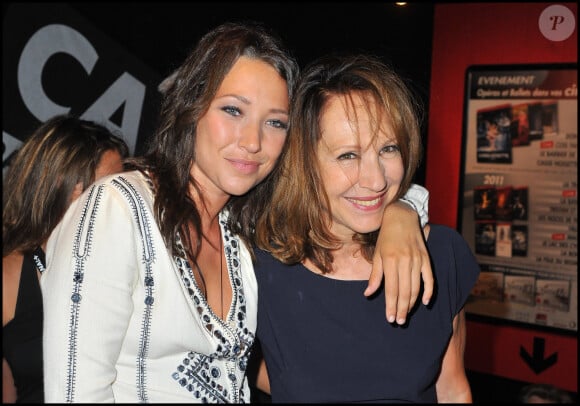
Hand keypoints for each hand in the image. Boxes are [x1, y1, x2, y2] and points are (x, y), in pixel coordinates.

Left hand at [365, 201, 433, 323]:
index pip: (391, 289)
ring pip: (416, 288)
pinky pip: (429, 278)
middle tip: (399, 321)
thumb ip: (375, 275)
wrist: (401, 217)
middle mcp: (405, 261)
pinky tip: (425, 302)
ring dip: (412, 304)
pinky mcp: (426, 258)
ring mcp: (417, 260)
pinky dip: (428, 291)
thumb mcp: (377, 254)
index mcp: (390, 260)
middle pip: (405, 292)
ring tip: (406, 315)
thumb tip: (368, 294)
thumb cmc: (386, 237)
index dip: (391, 305)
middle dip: (402, 309)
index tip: (390, 318)